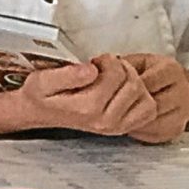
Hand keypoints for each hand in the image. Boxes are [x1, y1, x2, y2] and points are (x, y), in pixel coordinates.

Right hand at [8, 58, 158, 137]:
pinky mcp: (123, 127)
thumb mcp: (41, 81)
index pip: (116, 75)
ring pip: (144, 95)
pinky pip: (148, 110)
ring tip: (113, 77)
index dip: (107, 60)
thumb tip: (91, 70)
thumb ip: (66, 75)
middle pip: (133, 83)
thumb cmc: (42, 96)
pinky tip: (124, 90)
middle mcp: (105, 121)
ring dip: (132, 80)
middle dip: (120, 68)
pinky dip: (142, 97)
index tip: (94, 61)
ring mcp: (116, 126)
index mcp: (87, 108)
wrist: (39, 113)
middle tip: (103, 67)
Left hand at [118, 54, 188, 143]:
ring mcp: (183, 112)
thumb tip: (97, 70)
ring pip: (153, 122)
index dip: (125, 87)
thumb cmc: (150, 74)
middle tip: (111, 107)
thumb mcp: (137, 62)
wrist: (174, 88)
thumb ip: (122, 66)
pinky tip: (129, 124)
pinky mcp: (177, 128)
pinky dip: (139, 132)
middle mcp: (183, 91)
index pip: (146, 82)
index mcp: (171, 70)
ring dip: (132, 121)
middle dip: (129, 106)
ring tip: (117, 116)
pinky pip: (155, 134)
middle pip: (151, 104)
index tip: (111, 91)